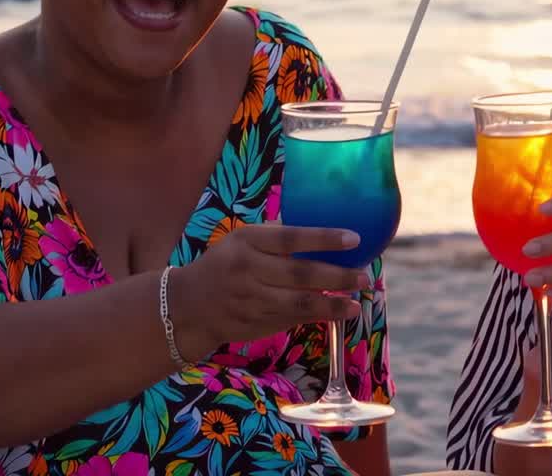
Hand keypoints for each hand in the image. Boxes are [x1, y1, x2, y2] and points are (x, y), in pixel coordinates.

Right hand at [173, 224, 369, 357]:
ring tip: (357, 301)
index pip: (291, 238)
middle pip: (300, 274)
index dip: (324, 239)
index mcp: (247, 241)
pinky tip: (340, 312)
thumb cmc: (223, 265)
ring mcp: (252, 300)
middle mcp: (249, 270)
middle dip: (336, 276)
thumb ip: (275, 236)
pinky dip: (319, 316)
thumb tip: (321, 229)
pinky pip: (293, 319)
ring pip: (300, 302)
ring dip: (333, 303)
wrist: (188, 306)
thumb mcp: (241, 240)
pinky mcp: (256, 322)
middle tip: (363, 276)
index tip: (354, 239)